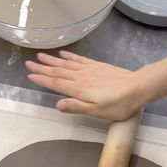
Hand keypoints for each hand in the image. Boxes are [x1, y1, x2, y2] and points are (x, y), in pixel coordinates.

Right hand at [25, 51, 147, 120]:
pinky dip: (70, 56)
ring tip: (41, 56)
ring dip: (53, 61)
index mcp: (79, 90)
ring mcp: (90, 70)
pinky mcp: (98, 67)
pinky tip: (63, 54)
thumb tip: (57, 105)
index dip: (43, 80)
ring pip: (67, 64)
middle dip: (43, 68)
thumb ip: (77, 107)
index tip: (29, 75)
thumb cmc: (119, 105)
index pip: (57, 84)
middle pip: (59, 72)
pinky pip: (80, 60)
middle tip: (28, 63)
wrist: (138, 88)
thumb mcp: (98, 111)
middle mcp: (81, 77)